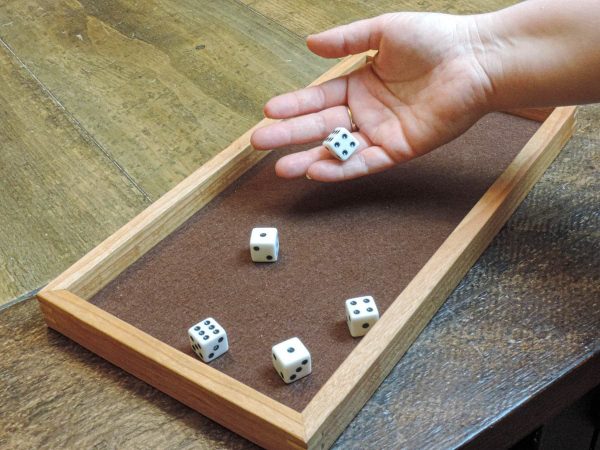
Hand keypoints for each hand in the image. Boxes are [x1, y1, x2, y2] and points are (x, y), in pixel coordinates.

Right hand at [250, 13, 493, 181]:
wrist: (477, 58)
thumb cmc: (436, 39)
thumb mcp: (382, 31)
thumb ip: (346, 40)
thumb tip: (310, 44)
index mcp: (361, 84)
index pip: (319, 99)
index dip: (294, 105)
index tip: (269, 111)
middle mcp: (368, 112)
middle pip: (321, 127)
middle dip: (290, 135)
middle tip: (259, 142)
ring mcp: (383, 132)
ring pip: (338, 150)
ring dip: (308, 158)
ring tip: (280, 167)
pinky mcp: (400, 149)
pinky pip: (366, 162)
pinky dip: (342, 168)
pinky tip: (317, 169)